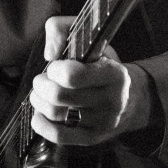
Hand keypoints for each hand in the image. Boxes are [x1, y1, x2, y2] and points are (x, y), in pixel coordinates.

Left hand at [29, 16, 151, 146]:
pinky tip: (40, 113)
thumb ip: (62, 29)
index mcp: (114, 74)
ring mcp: (103, 123)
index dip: (55, 69)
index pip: (73, 75)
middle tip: (41, 80)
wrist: (128, 98)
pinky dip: (41, 124)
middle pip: (59, 96)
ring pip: (56, 115)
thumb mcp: (89, 38)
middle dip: (41, 85)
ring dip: (38, 101)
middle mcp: (112, 100)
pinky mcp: (92, 138)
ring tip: (40, 93)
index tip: (55, 65)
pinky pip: (59, 136)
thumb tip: (50, 53)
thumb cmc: (102, 64)